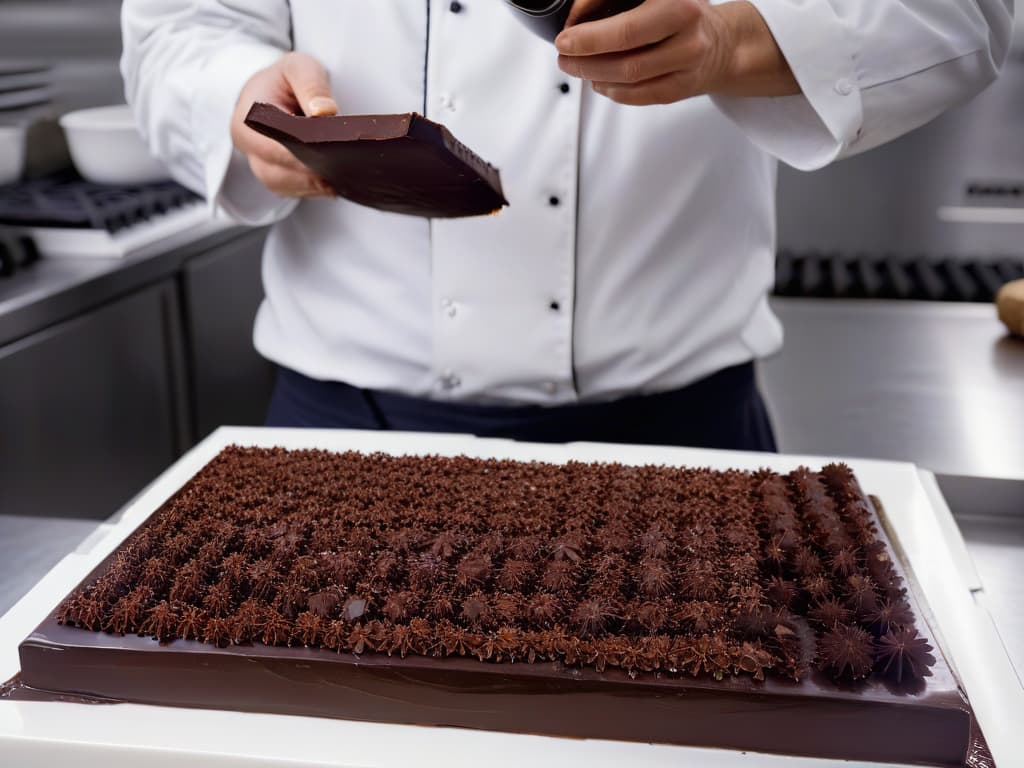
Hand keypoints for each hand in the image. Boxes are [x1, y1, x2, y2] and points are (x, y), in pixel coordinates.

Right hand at [230, 52, 338, 197]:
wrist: (273, 91)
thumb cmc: (284, 79)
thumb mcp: (298, 67)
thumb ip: (311, 85)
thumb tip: (326, 112)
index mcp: (248, 122)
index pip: (274, 147)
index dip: (301, 154)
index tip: (328, 156)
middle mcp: (250, 150)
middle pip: (279, 174)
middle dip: (311, 175)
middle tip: (345, 172)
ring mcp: (263, 167)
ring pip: (288, 188)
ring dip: (316, 186)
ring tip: (345, 178)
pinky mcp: (279, 178)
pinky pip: (296, 190)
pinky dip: (317, 188)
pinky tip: (339, 181)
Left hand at [555, 0, 798, 105]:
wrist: (724, 43)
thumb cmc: (683, 13)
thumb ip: (619, 2)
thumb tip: (578, 17)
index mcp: (678, 5)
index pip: (627, 27)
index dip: (590, 35)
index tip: (565, 37)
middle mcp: (687, 35)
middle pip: (627, 57)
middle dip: (586, 59)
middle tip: (564, 55)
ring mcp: (687, 65)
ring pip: (630, 80)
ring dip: (594, 76)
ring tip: (574, 67)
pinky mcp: (682, 89)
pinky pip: (639, 96)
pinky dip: (612, 91)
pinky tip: (598, 82)